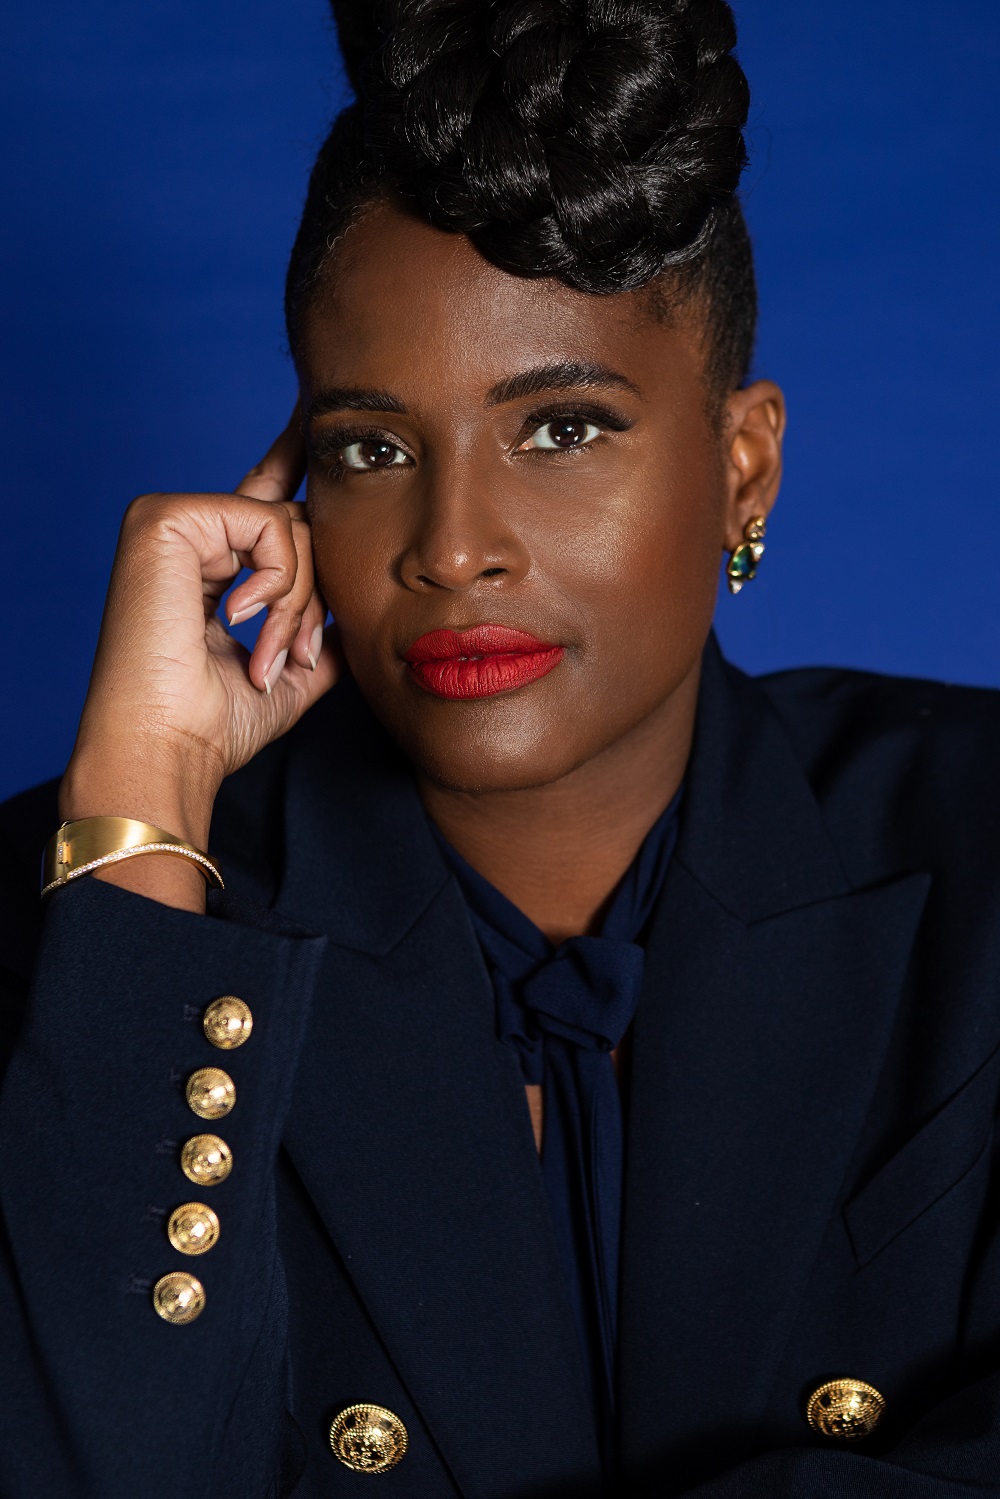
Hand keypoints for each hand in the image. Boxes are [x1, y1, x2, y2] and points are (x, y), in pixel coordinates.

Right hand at [60, 410, 338, 902]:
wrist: (168, 748)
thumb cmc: (214, 725)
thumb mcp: (291, 672)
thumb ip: (321, 630)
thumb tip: (358, 611)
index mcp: (204, 562)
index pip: (264, 504)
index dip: (297, 464)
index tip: (319, 425)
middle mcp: (182, 533)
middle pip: (297, 524)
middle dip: (315, 596)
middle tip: (297, 654)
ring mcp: (169, 520)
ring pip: (290, 526)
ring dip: (298, 603)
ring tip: (268, 656)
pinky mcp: (167, 519)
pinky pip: (270, 525)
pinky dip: (278, 583)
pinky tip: (240, 620)